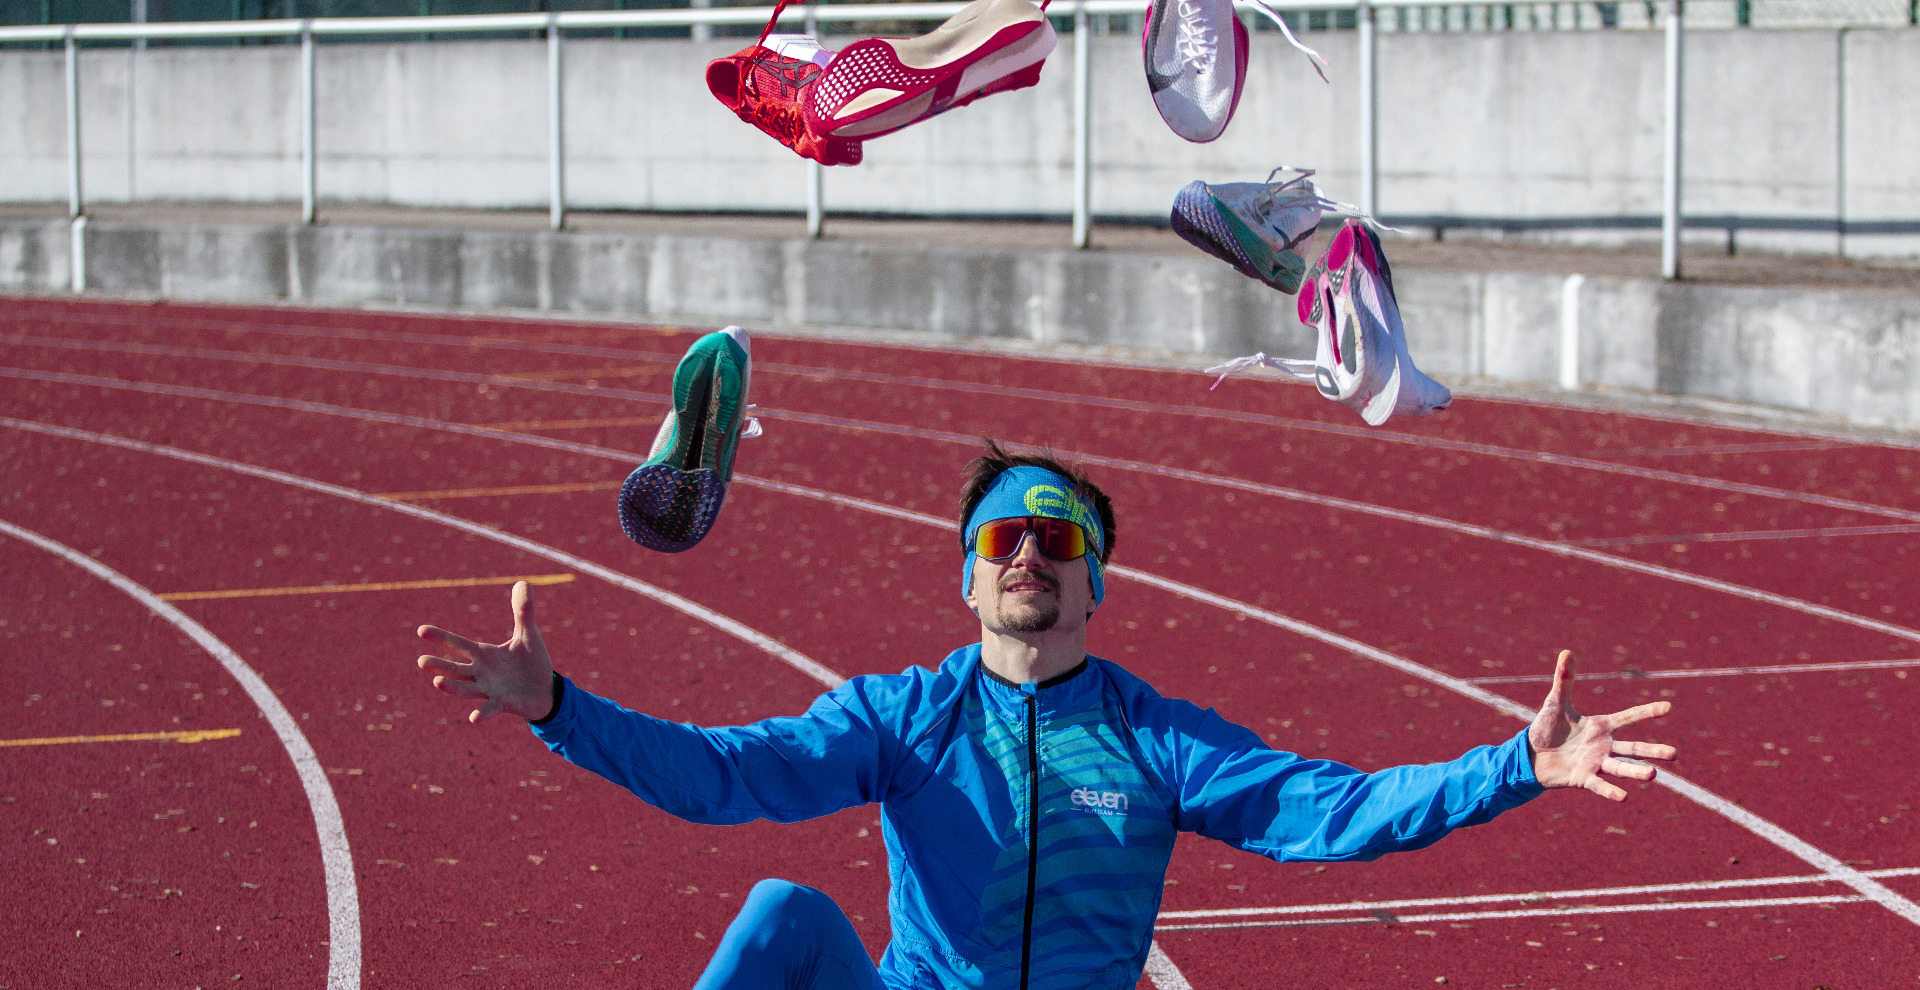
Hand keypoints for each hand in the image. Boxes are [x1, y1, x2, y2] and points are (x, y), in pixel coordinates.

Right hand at [416, 581, 555, 722]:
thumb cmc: (532, 663)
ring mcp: (490, 689)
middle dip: (439, 665)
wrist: (546, 690)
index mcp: (484, 654)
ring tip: (437, 682)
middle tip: (421, 661)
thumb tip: (523, 582)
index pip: (458, 644)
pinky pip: (490, 708)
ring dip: (453, 687)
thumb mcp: (528, 634)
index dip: (441, 637)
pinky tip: (473, 718)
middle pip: (455, 668)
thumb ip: (523, 611)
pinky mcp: (503, 703)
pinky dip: (482, 713)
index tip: (421, 630)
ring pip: (466, 688)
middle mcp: (481, 673)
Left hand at [1528, 650, 1675, 799]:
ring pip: (1621, 768)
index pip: (1629, 717)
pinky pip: (1599, 785)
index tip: (1669, 706)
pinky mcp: (1583, 778)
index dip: (1648, 712)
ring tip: (1653, 774)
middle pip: (1634, 749)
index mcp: (1601, 727)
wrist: (1530, 754)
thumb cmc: (1546, 728)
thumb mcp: (1556, 702)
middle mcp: (1604, 747)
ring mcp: (1595, 763)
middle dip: (1653, 751)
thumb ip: (1565, 679)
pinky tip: (1624, 796)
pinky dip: (1611, 791)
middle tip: (1675, 754)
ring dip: (1636, 772)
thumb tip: (1567, 652)